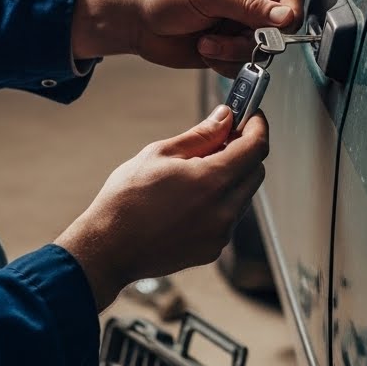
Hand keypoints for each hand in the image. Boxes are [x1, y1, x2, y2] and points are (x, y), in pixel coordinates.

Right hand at [55, 105, 267, 309]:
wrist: (108, 248)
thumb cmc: (126, 200)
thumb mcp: (160, 154)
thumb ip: (201, 135)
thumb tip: (225, 117)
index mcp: (212, 181)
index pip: (256, 147)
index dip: (258, 126)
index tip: (251, 116)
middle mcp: (224, 210)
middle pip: (256, 171)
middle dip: (245, 151)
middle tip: (222, 139)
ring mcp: (221, 233)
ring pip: (243, 196)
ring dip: (232, 178)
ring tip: (197, 172)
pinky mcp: (213, 249)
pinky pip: (229, 218)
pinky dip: (220, 203)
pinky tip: (190, 199)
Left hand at [71, 0, 302, 75]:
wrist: (134, 20)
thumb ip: (250, 7)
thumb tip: (287, 17)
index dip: (288, 14)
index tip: (277, 28)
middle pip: (279, 27)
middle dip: (254, 38)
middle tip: (228, 36)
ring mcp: (239, 25)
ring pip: (261, 49)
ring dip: (233, 51)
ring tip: (208, 41)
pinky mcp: (228, 47)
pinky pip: (243, 63)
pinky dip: (224, 61)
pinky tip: (204, 48)